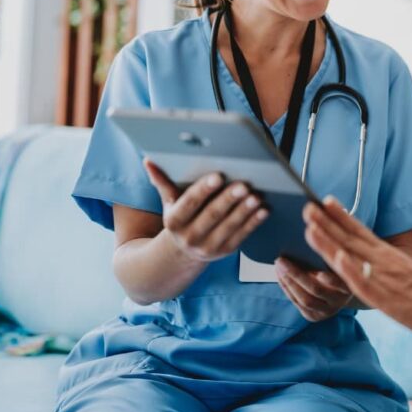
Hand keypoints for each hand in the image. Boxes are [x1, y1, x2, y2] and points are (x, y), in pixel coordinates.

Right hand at [144, 159, 268, 262]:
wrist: (183, 250)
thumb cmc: (181, 216)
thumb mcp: (169, 201)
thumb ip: (162, 181)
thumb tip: (148, 160)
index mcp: (174, 221)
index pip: (189, 203)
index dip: (203, 190)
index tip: (218, 176)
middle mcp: (189, 237)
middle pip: (212, 215)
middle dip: (228, 199)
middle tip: (244, 184)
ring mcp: (208, 247)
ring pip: (229, 227)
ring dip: (244, 211)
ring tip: (256, 196)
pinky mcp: (225, 251)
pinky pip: (242, 236)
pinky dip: (254, 222)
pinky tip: (263, 210)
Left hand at [275, 257, 352, 321]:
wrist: (341, 287)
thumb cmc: (338, 265)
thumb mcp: (339, 260)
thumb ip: (330, 255)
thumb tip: (311, 241)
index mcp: (350, 285)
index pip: (340, 283)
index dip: (330, 280)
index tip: (318, 272)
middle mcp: (341, 301)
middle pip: (316, 290)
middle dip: (295, 275)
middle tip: (281, 260)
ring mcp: (328, 311)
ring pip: (305, 300)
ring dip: (288, 282)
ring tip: (279, 267)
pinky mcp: (315, 316)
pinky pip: (298, 304)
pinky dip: (287, 289)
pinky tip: (281, 277)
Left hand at [302, 196, 411, 336]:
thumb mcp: (400, 270)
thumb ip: (381, 263)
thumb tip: (361, 258)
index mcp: (385, 254)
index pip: (359, 230)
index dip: (340, 215)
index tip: (325, 199)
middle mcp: (381, 260)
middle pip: (348, 238)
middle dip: (325, 223)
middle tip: (306, 206)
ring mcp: (381, 276)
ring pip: (351, 256)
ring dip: (329, 241)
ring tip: (310, 227)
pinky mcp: (383, 295)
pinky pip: (364, 280)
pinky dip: (350, 269)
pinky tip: (337, 258)